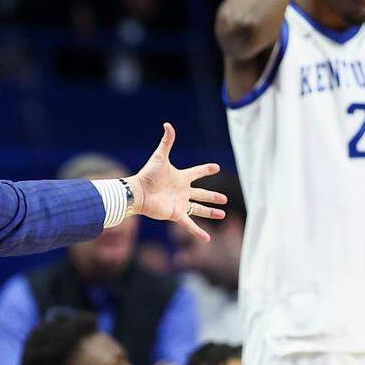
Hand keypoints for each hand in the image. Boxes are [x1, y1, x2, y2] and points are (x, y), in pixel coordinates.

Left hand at [127, 123, 226, 242]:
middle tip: (225, 199)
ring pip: (199, 209)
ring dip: (210, 212)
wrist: (138, 192)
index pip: (197, 172)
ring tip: (223, 215)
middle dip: (213, 196)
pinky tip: (207, 239)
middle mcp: (182, 191)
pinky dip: (198, 232)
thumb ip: (166, 142)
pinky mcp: (176, 214)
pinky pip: (189, 224)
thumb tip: (168, 124)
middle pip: (202, 194)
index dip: (206, 169)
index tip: (216, 167)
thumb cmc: (148, 175)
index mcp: (181, 177)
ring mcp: (180, 204)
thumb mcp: (160, 157)